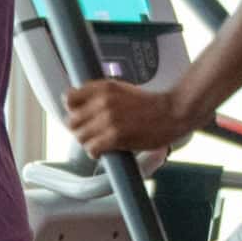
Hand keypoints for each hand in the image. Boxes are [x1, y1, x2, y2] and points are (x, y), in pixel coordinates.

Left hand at [65, 80, 204, 156]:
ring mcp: (109, 119)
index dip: (72, 110)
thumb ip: (99, 94)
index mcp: (103, 87)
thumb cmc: (149, 104)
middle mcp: (103, 101)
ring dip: (88, 143)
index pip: (69, 98)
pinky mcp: (116, 136)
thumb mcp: (121, 89)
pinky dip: (95, 152)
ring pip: (81, 137)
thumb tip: (75, 99)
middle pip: (72, 121)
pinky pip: (92, 148)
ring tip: (100, 143)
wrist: (172, 112)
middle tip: (91, 133)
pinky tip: (104, 150)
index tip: (80, 116)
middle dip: (80, 129)